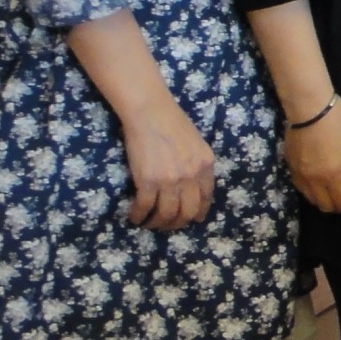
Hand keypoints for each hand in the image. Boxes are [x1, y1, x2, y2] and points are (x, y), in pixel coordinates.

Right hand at [122, 96, 216, 230]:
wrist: (151, 113)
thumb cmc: (173, 123)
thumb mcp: (197, 145)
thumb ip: (197, 165)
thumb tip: (193, 186)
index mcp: (206, 166)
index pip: (205, 198)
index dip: (198, 212)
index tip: (192, 220)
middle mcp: (191, 177)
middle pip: (187, 212)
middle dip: (177, 223)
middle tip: (167, 226)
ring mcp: (170, 181)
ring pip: (166, 214)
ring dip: (157, 223)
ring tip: (149, 224)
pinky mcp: (148, 182)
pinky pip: (144, 207)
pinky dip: (139, 216)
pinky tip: (134, 217)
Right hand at [285, 98, 340, 223]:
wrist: (308, 107)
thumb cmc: (337, 122)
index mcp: (333, 175)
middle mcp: (314, 180)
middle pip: (327, 206)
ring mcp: (299, 175)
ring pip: (312, 200)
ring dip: (326, 201)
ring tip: (337, 194)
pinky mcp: (290, 167)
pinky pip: (302, 189)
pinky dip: (313, 193)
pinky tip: (321, 184)